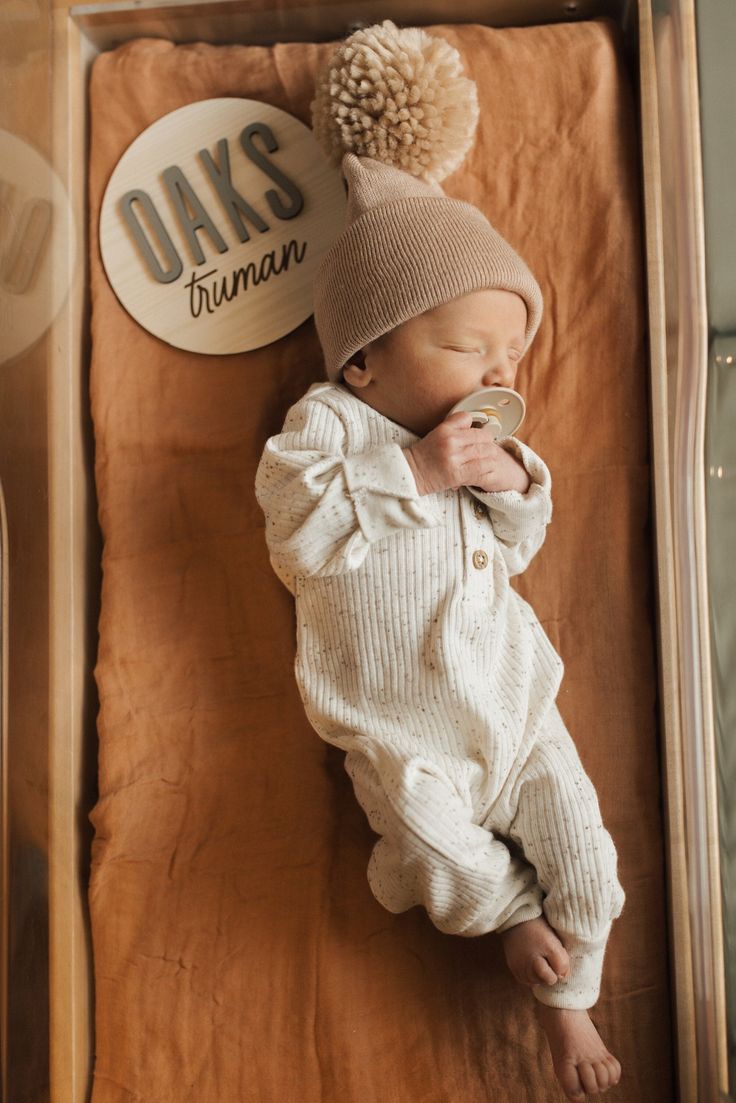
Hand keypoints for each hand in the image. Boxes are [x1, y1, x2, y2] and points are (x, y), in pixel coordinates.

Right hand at [402, 410, 531, 495]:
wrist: (410, 475)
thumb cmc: (423, 457)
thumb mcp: (435, 435)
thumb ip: (453, 428)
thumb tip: (472, 424)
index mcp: (444, 430)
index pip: (468, 418)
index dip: (475, 426)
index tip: (477, 435)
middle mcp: (450, 441)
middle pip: (483, 436)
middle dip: (487, 444)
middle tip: (484, 451)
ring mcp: (454, 458)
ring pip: (486, 452)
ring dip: (489, 458)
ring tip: (485, 461)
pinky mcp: (457, 474)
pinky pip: (481, 469)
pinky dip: (486, 470)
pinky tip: (483, 472)